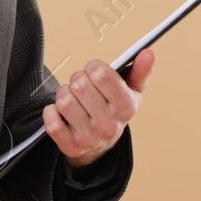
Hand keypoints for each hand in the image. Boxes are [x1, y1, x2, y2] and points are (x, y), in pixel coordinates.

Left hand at [42, 49, 154, 168]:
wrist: (103, 144)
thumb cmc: (116, 108)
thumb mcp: (132, 90)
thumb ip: (141, 69)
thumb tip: (149, 52)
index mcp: (127, 108)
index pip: (101, 74)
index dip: (93, 67)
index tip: (94, 71)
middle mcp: (110, 126)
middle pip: (80, 85)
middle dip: (78, 79)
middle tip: (82, 85)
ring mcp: (90, 138)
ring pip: (64, 101)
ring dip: (64, 94)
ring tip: (73, 98)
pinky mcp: (72, 148)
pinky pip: (52, 123)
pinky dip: (51, 113)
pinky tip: (61, 113)